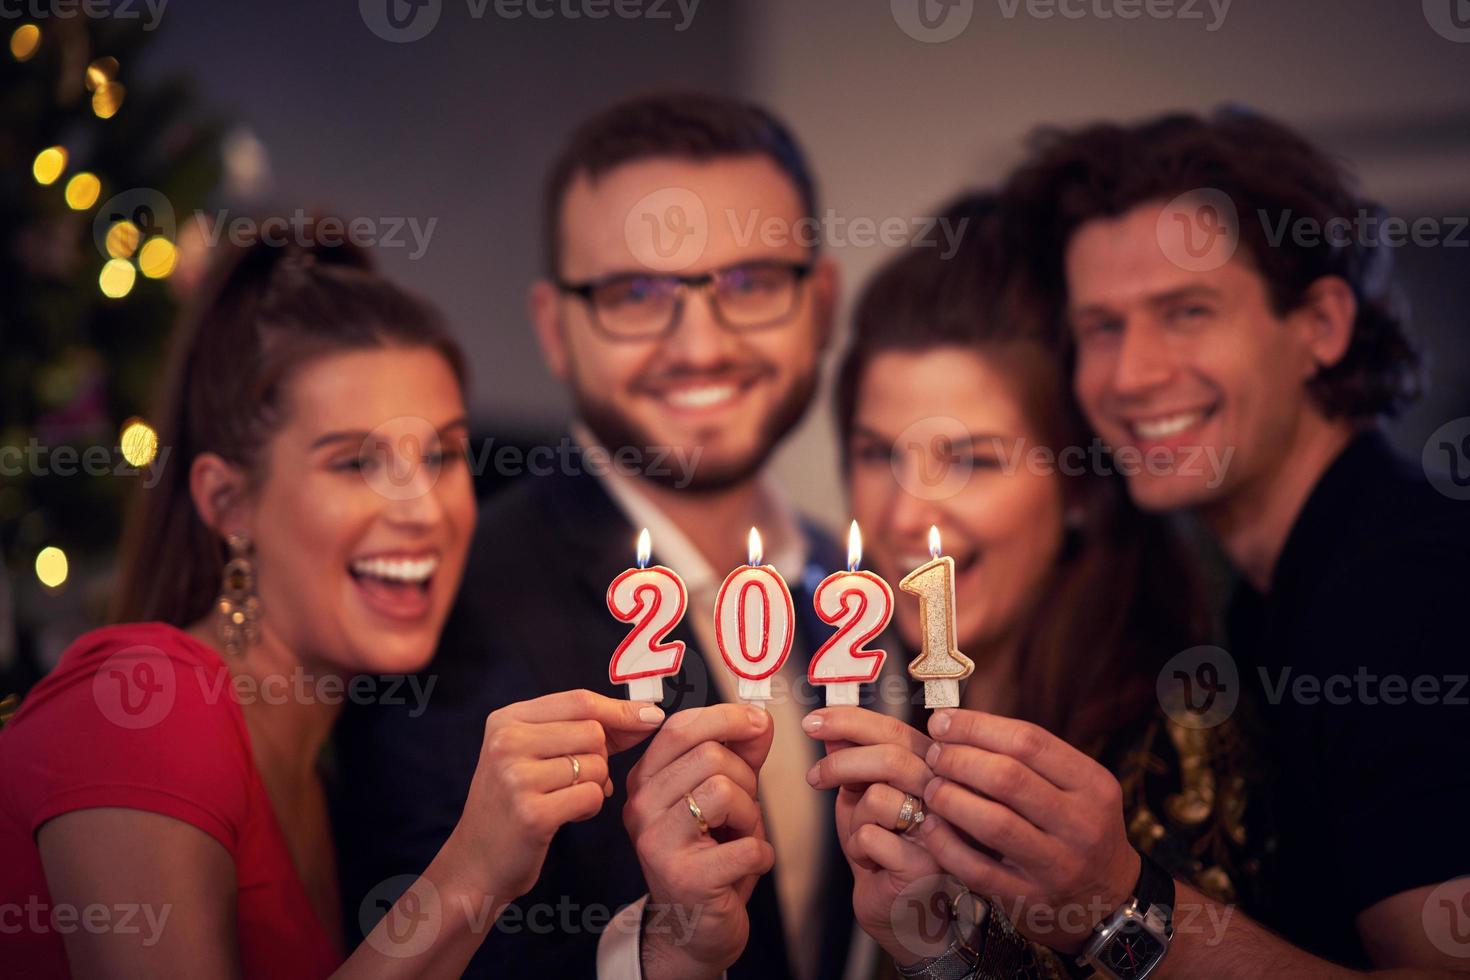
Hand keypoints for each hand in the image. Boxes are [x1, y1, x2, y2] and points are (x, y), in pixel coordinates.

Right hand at [446, 689, 664, 906]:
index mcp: (507, 719)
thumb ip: (581, 730)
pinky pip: (591, 797)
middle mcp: (507, 742)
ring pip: (596, 766)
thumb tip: (647, 715)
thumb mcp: (534, 753)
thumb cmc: (515, 803)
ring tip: (566, 799)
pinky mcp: (532, 813)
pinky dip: (590, 808)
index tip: (650, 718)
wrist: (477, 862)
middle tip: (576, 780)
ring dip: (594, 786)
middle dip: (600, 758)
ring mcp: (516, 777)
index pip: (579, 701)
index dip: (620, 710)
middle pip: (593, 733)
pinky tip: (567, 815)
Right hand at [623, 704, 775, 979]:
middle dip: (745, 779)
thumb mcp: (721, 795)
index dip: (726, 717)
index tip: (757, 723)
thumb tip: (758, 719)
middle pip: (710, 756)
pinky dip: (761, 854)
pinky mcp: (686, 878)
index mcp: (644, 781)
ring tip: (740, 836)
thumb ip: (738, 754)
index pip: (679, 727)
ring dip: (751, 816)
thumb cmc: (707, 856)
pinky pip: (747, 844)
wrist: (691, 928)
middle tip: (742, 810)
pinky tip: (747, 865)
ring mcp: (657, 843)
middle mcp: (641, 807)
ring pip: (724, 790)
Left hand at [802, 706, 953, 965]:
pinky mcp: (927, 864)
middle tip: (815, 778)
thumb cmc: (884, 850)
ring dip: (853, 818)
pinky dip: (858, 848)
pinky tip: (873, 863)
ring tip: (862, 838)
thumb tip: (830, 729)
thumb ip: (851, 763)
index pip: (894, 729)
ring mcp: (942, 830)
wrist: (900, 910)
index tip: (812, 722)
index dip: (850, 721)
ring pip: (879, 798)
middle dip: (841, 764)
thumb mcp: (861, 798)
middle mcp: (945, 794)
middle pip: (890, 758)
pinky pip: (872, 837)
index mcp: (931, 768)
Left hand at [918, 709, 1139, 953]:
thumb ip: (1026, 758)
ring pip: (993, 823)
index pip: (1029, 741)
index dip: (976, 727)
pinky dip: (946, 844)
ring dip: (950, 798)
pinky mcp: (1030, 898)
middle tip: (933, 755)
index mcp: (1092, 784)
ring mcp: (1057, 865)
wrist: (1106, 897)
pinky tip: (932, 826)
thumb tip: (955, 724)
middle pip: (1008, 778)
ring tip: (931, 788)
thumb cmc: (1075, 825)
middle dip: (958, 759)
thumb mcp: (1074, 786)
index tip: (941, 722)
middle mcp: (1081, 824)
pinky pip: (977, 869)